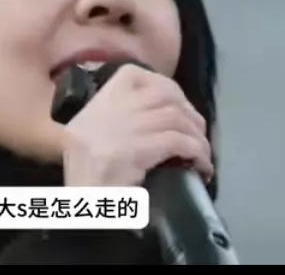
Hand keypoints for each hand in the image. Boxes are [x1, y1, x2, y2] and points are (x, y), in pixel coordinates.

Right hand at [61, 63, 212, 186]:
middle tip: (197, 132)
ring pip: (175, 118)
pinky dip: (197, 152)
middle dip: (189, 112)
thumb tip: (158, 115)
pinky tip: (202, 166)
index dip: (165, 86)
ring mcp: (119, 130)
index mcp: (95, 106)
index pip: (132, 75)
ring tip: (202, 153)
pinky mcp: (133, 152)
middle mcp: (106, 112)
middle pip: (162, 95)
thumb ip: (115, 120)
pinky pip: (178, 142)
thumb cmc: (87, 181)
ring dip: (198, 136)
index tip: (178, 104)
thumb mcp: (89, 138)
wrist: (82, 209)